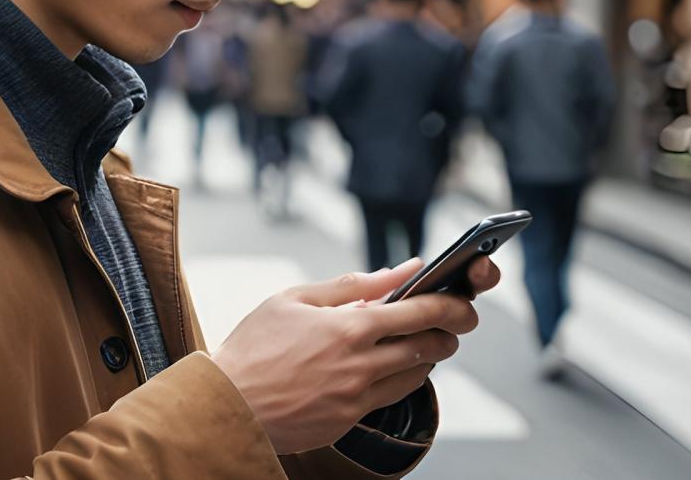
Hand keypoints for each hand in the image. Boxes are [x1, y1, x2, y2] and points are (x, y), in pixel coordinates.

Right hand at [211, 255, 499, 454]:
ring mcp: (356, 396)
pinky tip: (391, 366)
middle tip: (452, 323)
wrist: (227, 403)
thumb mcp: (295, 298)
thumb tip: (398, 270)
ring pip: (415, 375)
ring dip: (427, 357)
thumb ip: (351, 284)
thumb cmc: (254, 346)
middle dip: (448, 333)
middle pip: (427, 347)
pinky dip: (402, 378)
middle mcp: (358, 364)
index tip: (463, 302)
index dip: (450, 306)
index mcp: (347, 326)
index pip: (417, 312)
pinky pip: (391, 397)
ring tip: (420, 341)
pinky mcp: (349, 419)